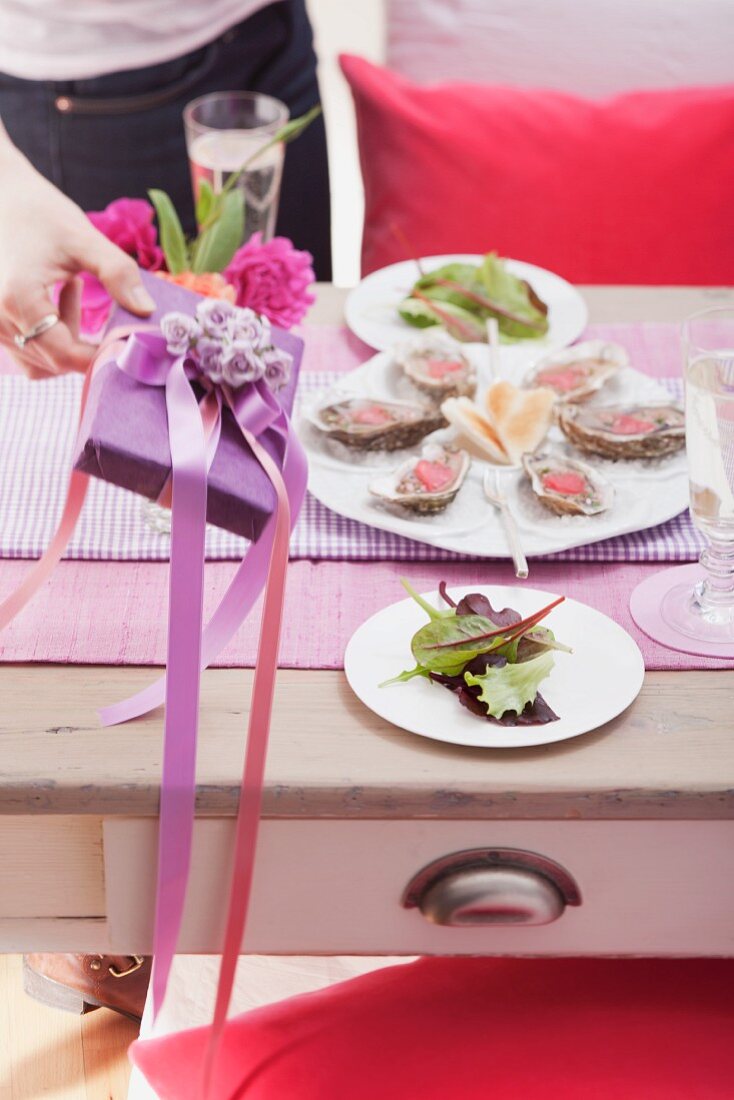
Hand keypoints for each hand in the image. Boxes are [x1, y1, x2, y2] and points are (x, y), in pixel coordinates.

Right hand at [0, 139, 155, 378]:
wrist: (2, 195)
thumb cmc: (41, 213)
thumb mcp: (85, 239)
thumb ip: (118, 274)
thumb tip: (146, 311)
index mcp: (18, 298)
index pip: (64, 354)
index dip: (99, 357)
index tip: (124, 343)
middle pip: (55, 361)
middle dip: (86, 345)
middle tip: (103, 304)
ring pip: (41, 362)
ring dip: (67, 338)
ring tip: (71, 289)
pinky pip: (27, 349)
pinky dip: (49, 337)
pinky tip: (58, 297)